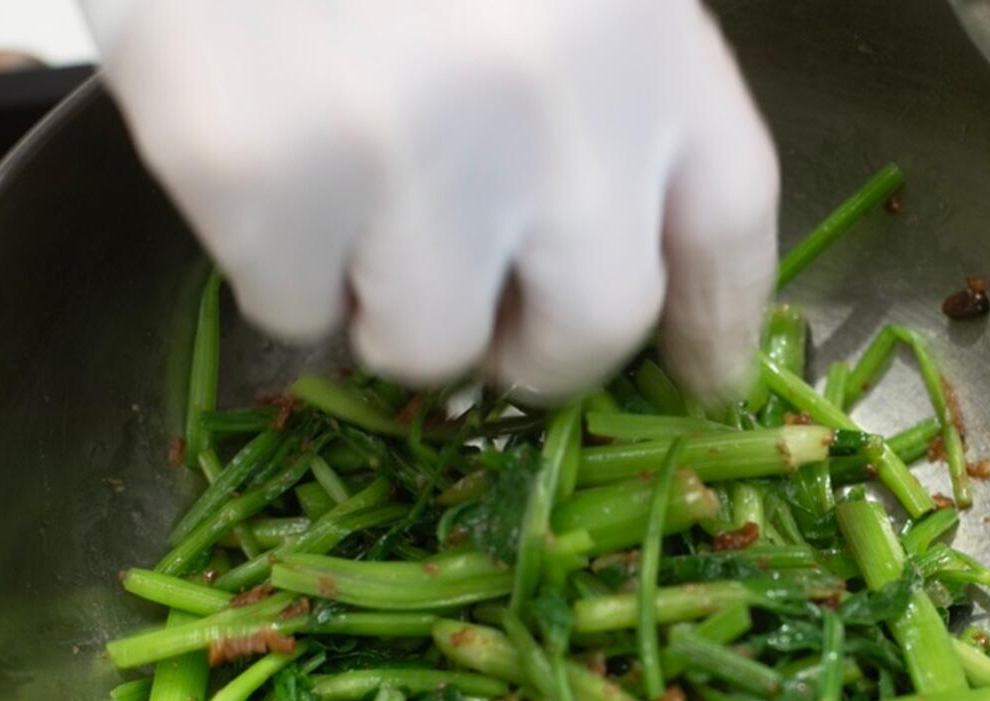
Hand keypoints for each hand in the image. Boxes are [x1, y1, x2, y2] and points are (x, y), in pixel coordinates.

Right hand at [81, 0, 778, 404]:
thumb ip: (602, 80)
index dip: (714, 323)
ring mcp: (411, 148)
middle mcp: (557, 102)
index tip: (698, 376)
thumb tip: (610, 253)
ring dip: (390, 304)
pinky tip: (264, 147)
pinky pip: (294, 311)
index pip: (725, 226)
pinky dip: (276, 261)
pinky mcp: (266, 178)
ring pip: (433, 349)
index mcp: (644, 27)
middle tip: (482, 310)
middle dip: (539, 347)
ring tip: (346, 189)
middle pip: (595, 324)